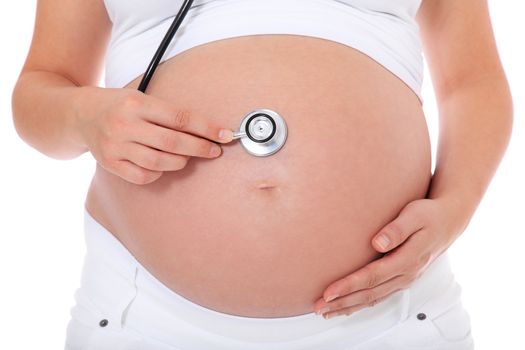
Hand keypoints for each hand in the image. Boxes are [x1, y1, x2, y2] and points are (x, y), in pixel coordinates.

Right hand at [78, 88, 233, 184]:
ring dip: (181, 161)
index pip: (180, 118)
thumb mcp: (143, 98)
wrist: (81, 114)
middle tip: (214, 150)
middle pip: (173, 143)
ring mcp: (116, 146)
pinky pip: (143, 176)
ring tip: (186, 156)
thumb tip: (206, 130)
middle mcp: (125, 125)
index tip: (225, 135)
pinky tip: (162, 165)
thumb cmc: (120, 105)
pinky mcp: (110, 163)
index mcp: (137, 104)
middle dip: (200, 148)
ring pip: (160, 162)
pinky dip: (159, 173)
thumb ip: (169, 114)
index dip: (206, 128)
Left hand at [313, 197, 463, 318]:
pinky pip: (378, 296)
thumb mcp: (415, 214)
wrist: (449, 221)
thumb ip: (397, 229)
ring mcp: (404, 279)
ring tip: (326, 312)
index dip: (349, 286)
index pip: (373, 276)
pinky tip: (346, 306)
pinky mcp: (401, 279)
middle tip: (319, 307)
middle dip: (342, 302)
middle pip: (369, 294)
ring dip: (349, 307)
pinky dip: (360, 304)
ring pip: (373, 299)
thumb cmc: (429, 215)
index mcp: (408, 259)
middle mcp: (406, 274)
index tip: (329, 292)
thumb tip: (378, 243)